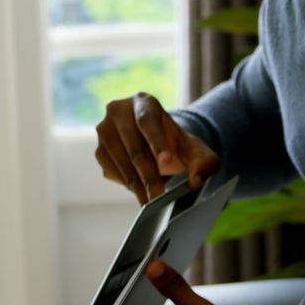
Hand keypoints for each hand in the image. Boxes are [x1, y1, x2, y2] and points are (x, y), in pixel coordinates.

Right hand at [95, 93, 219, 203]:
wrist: (157, 145)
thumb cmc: (176, 145)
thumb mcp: (196, 150)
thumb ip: (205, 163)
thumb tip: (195, 182)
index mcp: (144, 102)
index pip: (148, 121)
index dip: (157, 142)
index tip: (167, 162)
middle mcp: (119, 111)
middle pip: (134, 147)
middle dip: (148, 176)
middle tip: (159, 197)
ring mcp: (105, 130)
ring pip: (121, 161)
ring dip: (137, 184)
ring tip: (151, 201)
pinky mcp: (99, 150)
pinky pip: (110, 170)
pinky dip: (125, 184)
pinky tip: (139, 191)